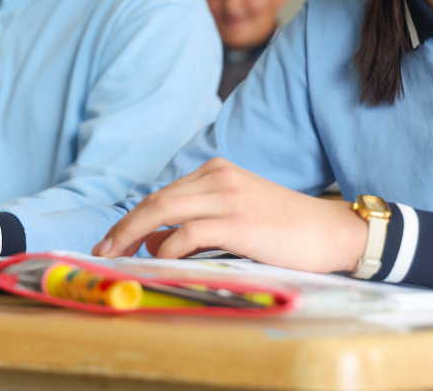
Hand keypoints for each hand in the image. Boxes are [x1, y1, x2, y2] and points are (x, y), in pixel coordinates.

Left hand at [92, 157, 367, 273]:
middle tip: (102, 250)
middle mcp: (218, 177)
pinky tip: (160, 260)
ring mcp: (227, 197)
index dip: (132, 218)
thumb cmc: (284, 229)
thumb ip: (199, 221)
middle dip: (123, 227)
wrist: (330, 232)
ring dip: (133, 236)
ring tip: (118, 257)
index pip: (162, 194)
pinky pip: (188, 233)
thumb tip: (156, 241)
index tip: (112, 240)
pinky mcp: (237, 221)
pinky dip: (167, 248)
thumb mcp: (237, 214)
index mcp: (217, 171)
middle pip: (155, 200)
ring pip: (163, 211)